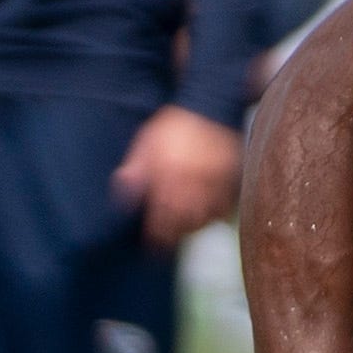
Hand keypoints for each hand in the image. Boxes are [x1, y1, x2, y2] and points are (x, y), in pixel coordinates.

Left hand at [115, 105, 243, 249]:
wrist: (209, 107)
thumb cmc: (173, 126)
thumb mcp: (146, 142)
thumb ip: (135, 167)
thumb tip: (122, 186)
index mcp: (169, 172)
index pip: (161, 211)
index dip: (157, 232)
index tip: (152, 244)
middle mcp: (192, 180)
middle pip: (185, 219)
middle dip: (175, 234)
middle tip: (168, 242)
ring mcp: (214, 181)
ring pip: (206, 216)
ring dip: (194, 227)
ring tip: (185, 231)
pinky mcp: (230, 179)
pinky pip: (224, 206)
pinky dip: (215, 216)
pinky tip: (207, 217)